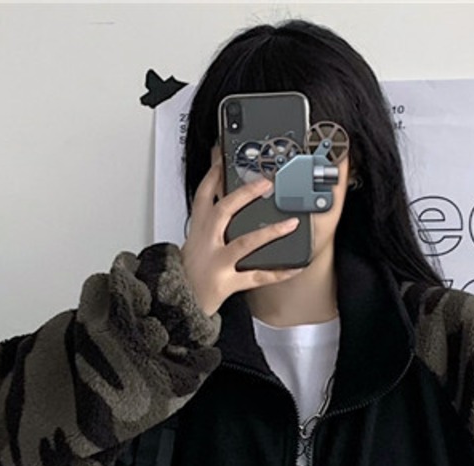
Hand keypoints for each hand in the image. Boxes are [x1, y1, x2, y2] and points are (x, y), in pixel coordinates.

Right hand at [180, 145, 305, 317]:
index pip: (204, 193)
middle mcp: (207, 241)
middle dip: (246, 194)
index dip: (215, 172)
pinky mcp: (227, 282)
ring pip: (245, 243)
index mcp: (198, 228)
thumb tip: (226, 204)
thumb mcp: (194, 241)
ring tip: (291, 223)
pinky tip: (294, 267)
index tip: (227, 156)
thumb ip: (210, 223)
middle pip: (225, 210)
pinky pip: (257, 277)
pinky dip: (278, 272)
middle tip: (267, 183)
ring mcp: (217, 262)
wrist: (178, 301)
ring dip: (270, 233)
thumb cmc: (188, 271)